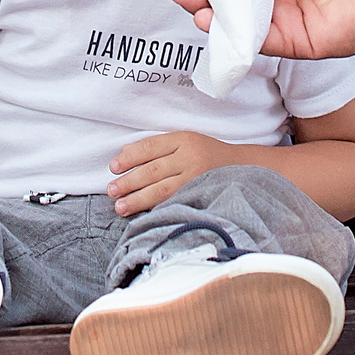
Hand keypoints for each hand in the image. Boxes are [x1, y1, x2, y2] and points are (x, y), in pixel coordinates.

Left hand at [107, 130, 241, 214]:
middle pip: (153, 170)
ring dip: (138, 199)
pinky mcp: (201, 195)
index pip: (150, 147)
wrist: (244, 167)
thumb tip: (125, 153)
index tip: (113, 167)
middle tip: (111, 190)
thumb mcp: (185, 141)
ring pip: (162, 190)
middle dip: (129, 181)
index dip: (129, 157)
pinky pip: (175, 202)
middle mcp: (190, 157)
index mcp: (184, 139)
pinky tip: (143, 215)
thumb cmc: (207, 154)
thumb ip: (158, 147)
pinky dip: (157, 209)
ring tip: (120, 206)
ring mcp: (197, 179)